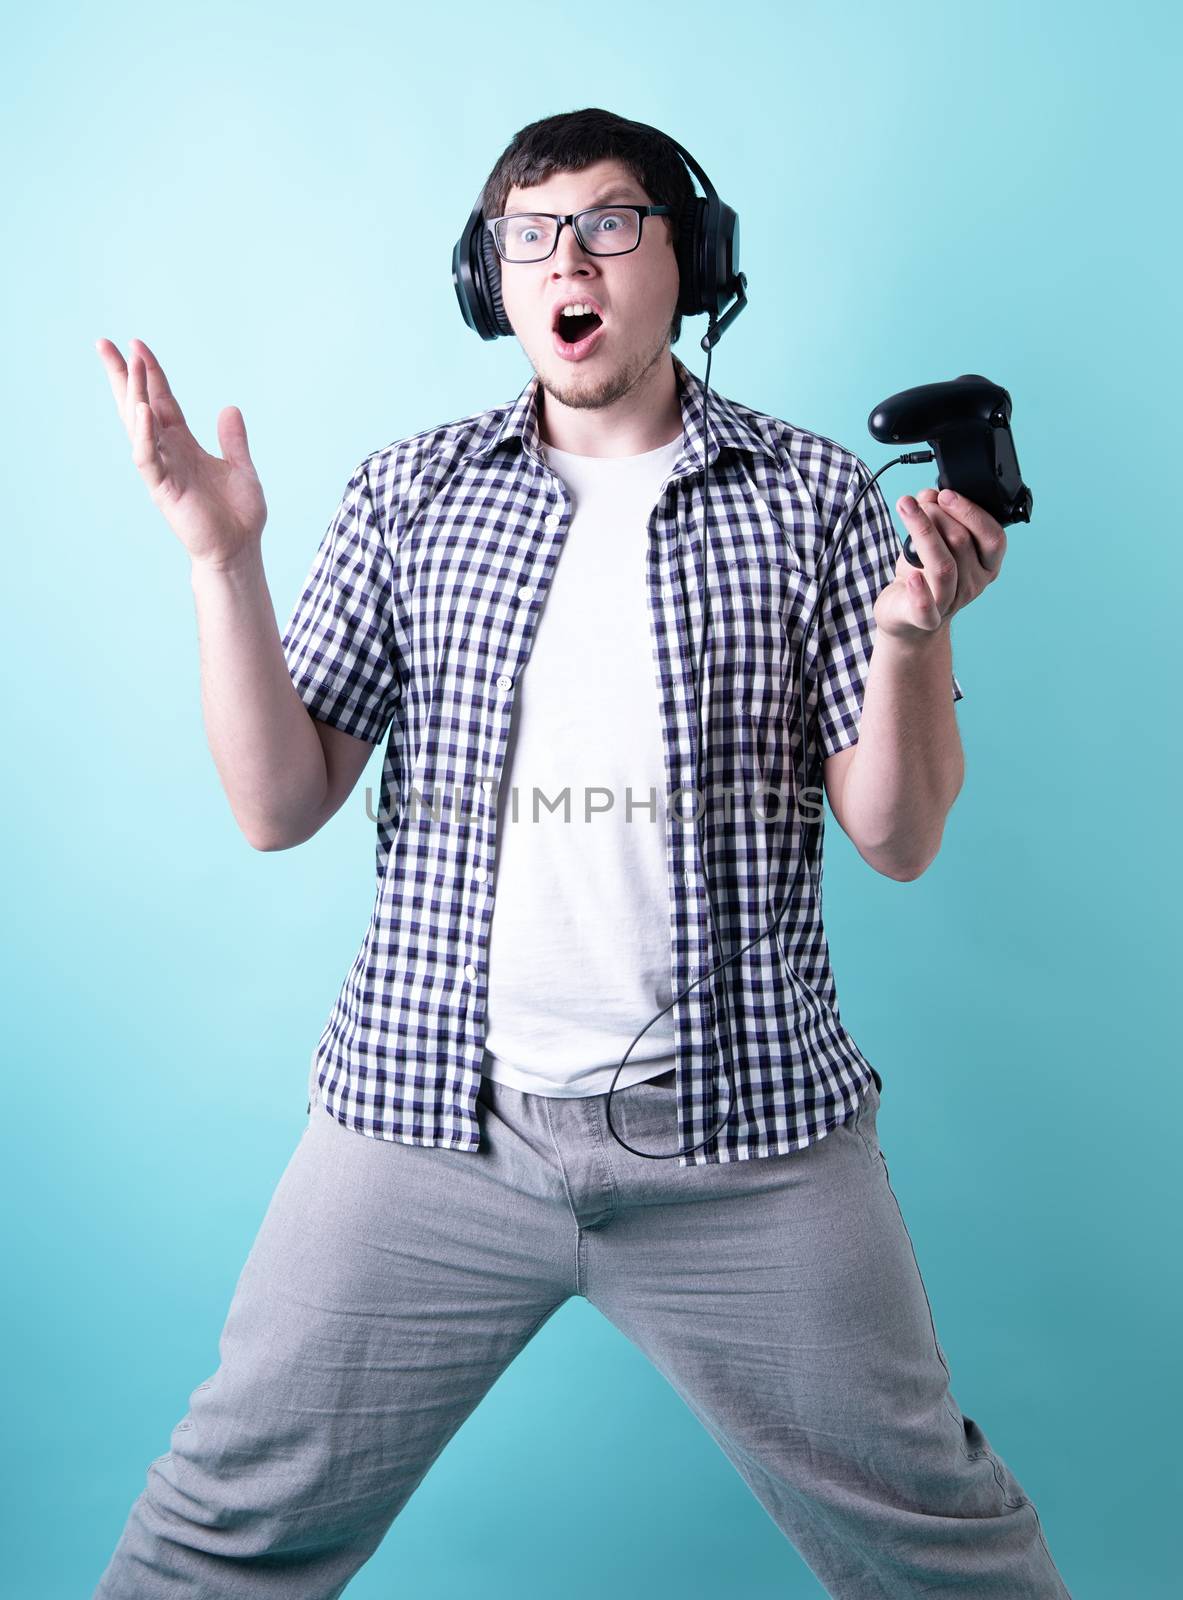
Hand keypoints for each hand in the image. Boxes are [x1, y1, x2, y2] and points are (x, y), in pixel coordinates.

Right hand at [95, 337, 266, 570]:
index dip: (151, 372)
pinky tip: (143, 410)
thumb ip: (232, 439)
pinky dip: (143, 434)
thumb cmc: (238, 514)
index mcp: (184, 444)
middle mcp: (168, 452)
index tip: (136, 344)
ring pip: (139, 426)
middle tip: (103, 343)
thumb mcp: (241, 467)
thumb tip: (230, 407)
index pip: (162, 400)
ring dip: (133, 394)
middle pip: (138, 405)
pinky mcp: (163, 489)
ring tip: (128, 364)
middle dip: (123, 375)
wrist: (239, 550)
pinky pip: (147, 458)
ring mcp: (162, 469)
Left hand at [873, 486, 1006, 641]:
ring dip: (924, 531)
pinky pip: (926, 608)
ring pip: (944, 566)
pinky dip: (920, 592)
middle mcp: (973, 585)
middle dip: (938, 515)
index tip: (945, 493)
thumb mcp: (931, 541)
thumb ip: (935, 515)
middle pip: (962, 543)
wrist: (906, 618)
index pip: (993, 537)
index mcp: (986, 565)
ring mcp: (951, 603)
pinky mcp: (925, 620)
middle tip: (917, 503)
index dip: (970, 512)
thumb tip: (929, 494)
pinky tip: (912, 576)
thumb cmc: (923, 575)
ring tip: (907, 509)